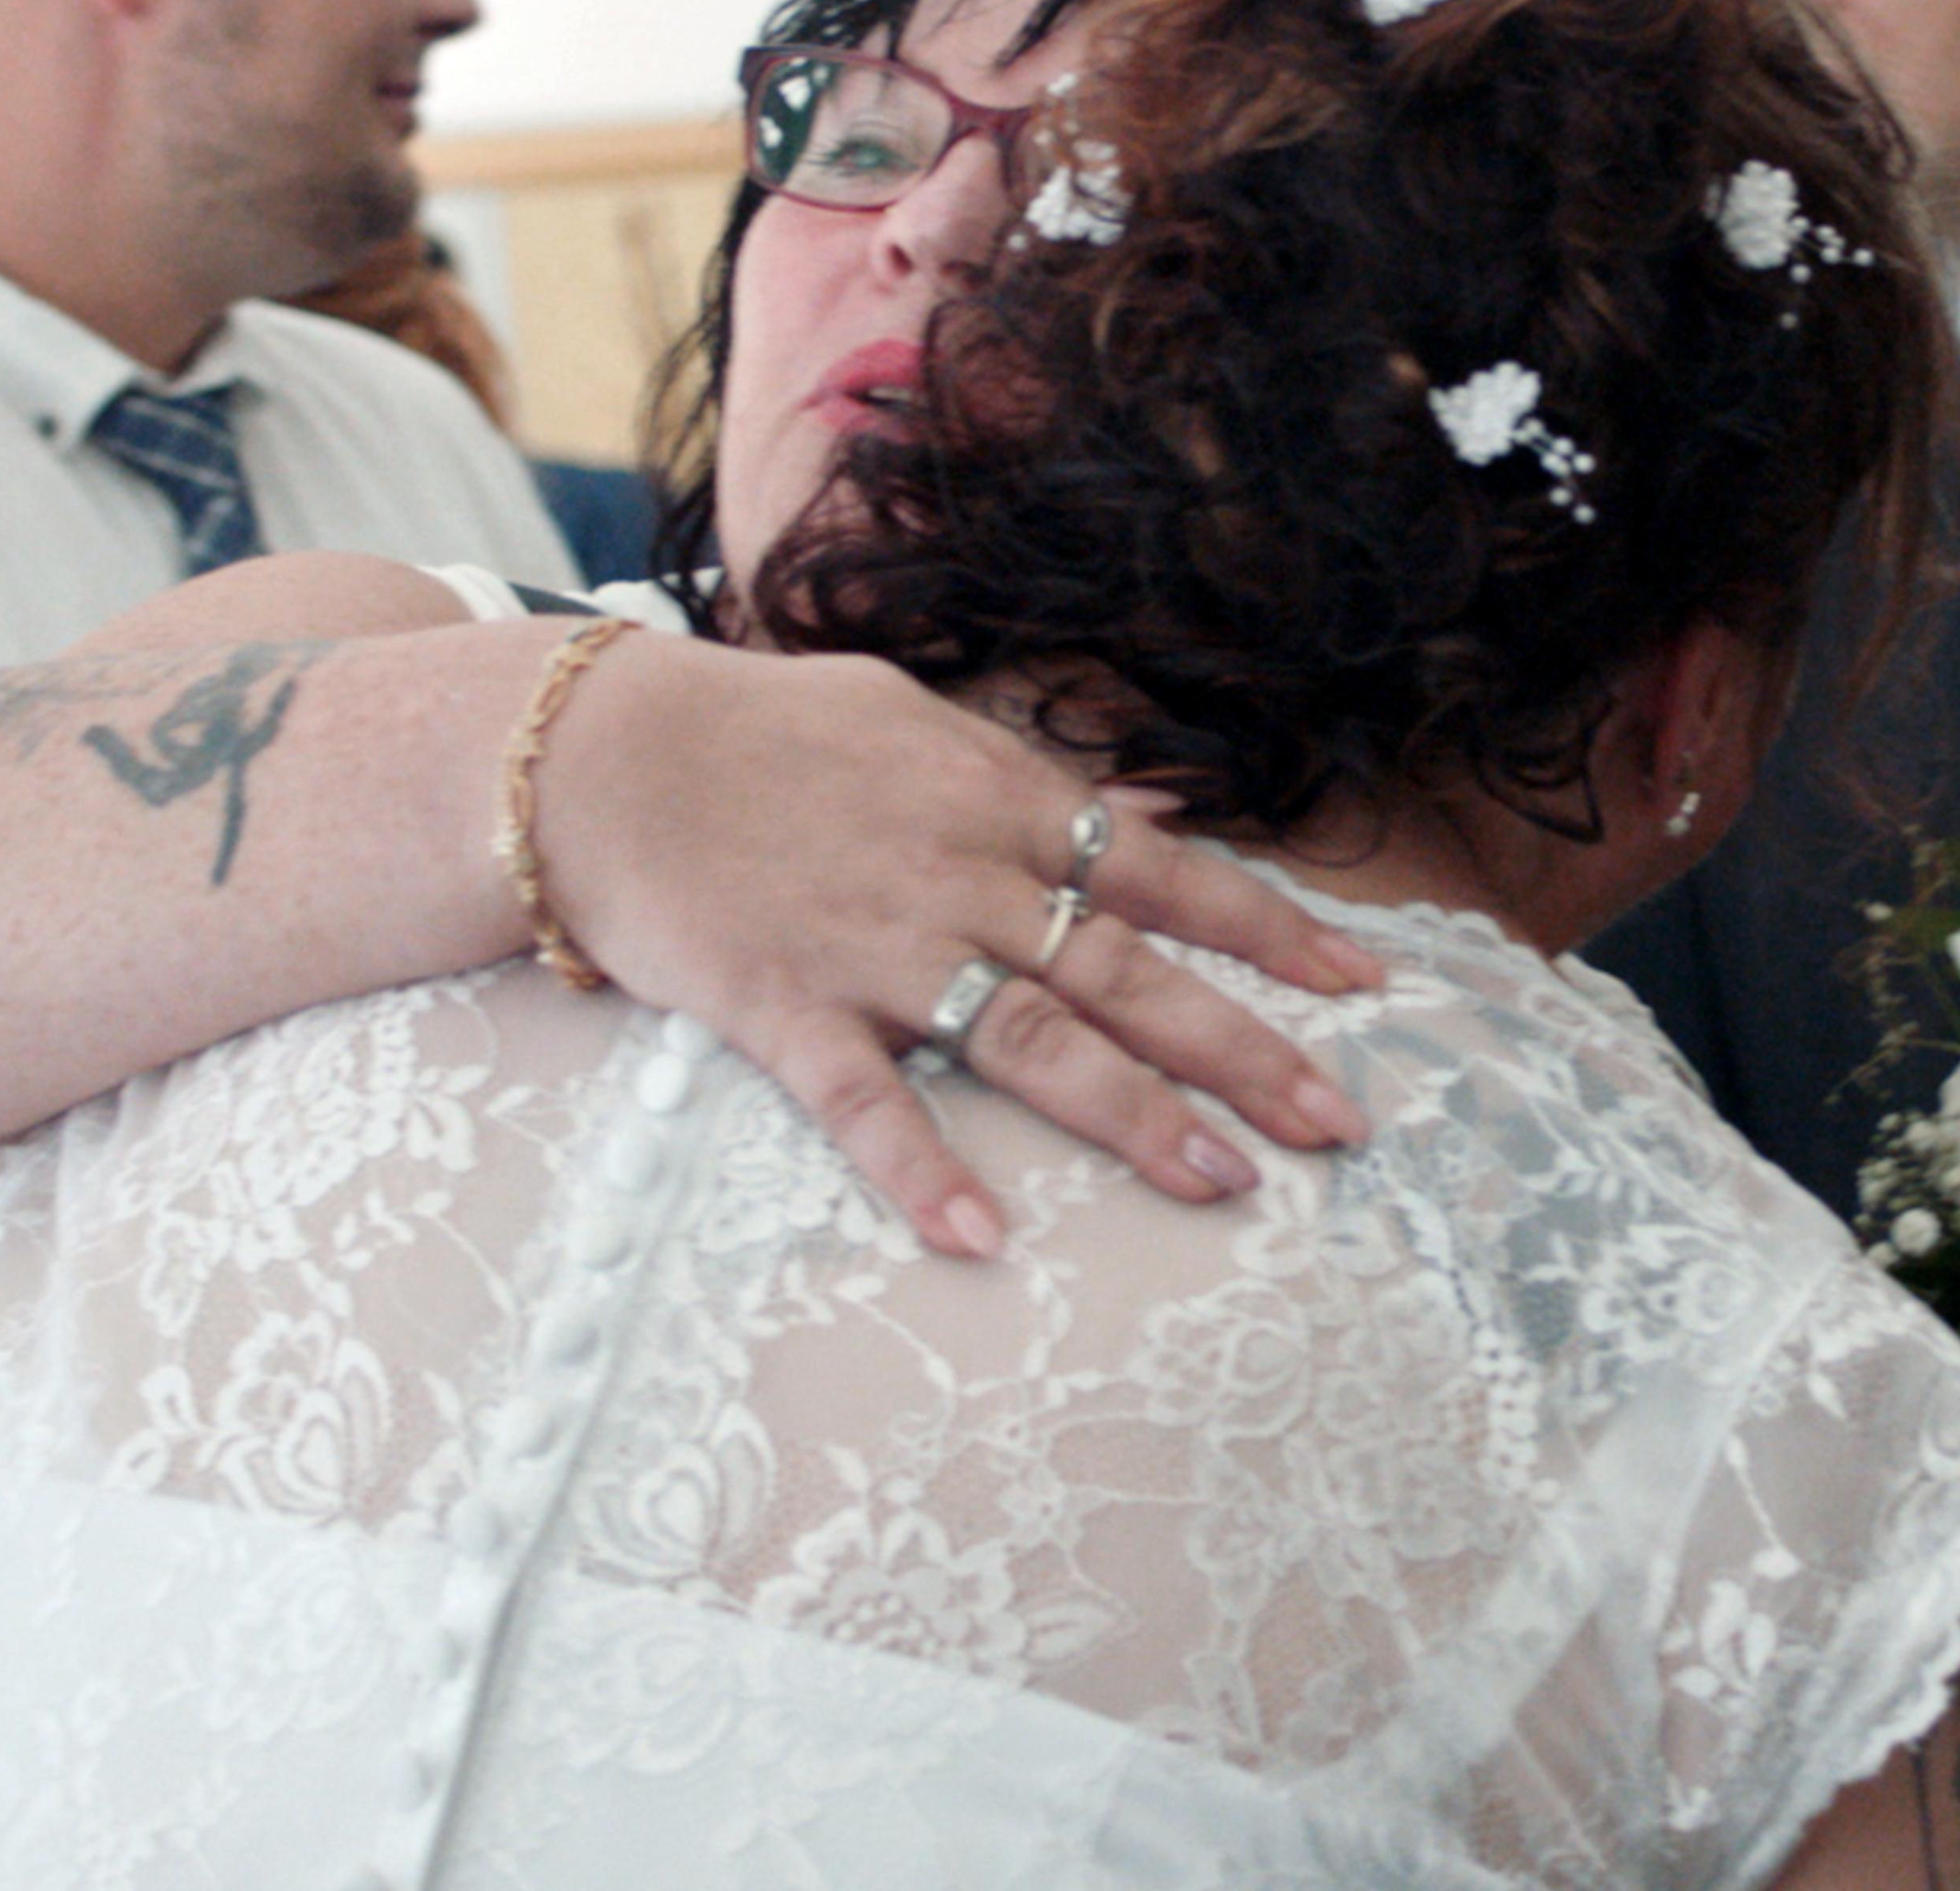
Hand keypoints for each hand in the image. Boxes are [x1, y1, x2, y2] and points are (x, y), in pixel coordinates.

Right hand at [542, 638, 1386, 1260]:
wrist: (595, 753)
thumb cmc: (760, 733)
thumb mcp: (913, 721)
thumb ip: (1020, 781)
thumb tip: (1127, 815)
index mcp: (1002, 800)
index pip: (1168, 873)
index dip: (1271, 932)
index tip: (1364, 986)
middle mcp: (963, 876)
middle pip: (1131, 974)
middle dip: (1246, 1051)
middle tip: (1342, 1125)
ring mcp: (878, 947)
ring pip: (1032, 1042)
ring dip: (1134, 1117)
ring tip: (1223, 1182)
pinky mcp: (785, 1008)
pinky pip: (866, 1103)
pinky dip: (921, 1171)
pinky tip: (979, 1238)